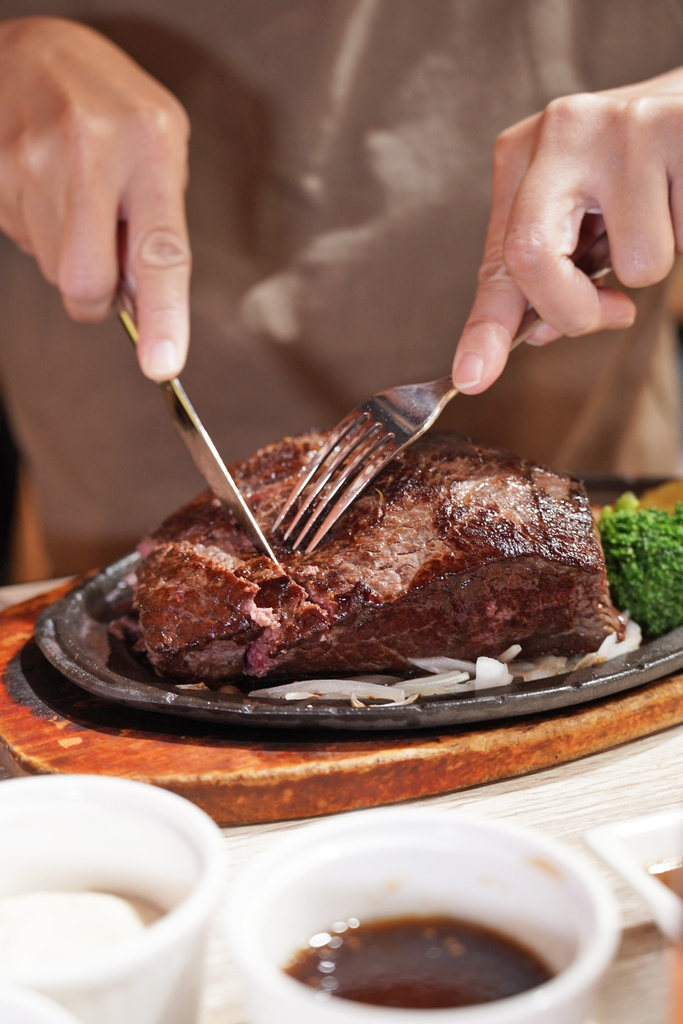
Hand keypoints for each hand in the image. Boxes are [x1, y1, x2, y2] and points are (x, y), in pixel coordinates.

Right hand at [0, 17, 190, 380]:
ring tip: (74, 194)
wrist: (34, 49)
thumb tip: (143, 301)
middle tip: (104, 257)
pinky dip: (36, 228)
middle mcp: (90, 150)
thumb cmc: (114, 106)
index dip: (162, 316)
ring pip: (52, 269)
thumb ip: (161, 222)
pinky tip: (45, 186)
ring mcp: (30, 159)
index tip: (162, 364)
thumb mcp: (163, 145)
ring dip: (66, 252)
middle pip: (85, 282)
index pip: (160, 251)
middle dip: (96, 294)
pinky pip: (20, 240)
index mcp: (150, 144)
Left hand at [452, 68, 682, 393]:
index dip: (486, 328)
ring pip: (636, 266)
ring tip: (661, 211)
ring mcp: (622, 126)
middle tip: (611, 312)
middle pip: (532, 258)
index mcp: (523, 156)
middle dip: (575, 310)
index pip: (499, 260)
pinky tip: (682, 194)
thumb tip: (540, 331)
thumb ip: (550, 273)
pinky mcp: (682, 129)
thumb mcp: (580, 217)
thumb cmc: (638, 170)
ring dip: (656, 264)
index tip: (471, 379)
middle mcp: (561, 131)